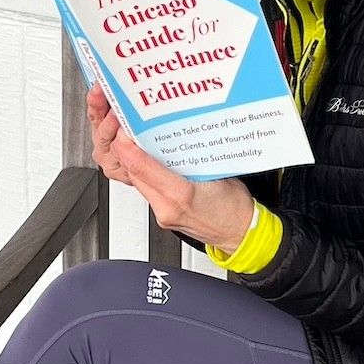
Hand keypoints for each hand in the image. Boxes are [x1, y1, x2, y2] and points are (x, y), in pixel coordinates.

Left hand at [84, 88, 254, 251]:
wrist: (240, 233)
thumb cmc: (235, 209)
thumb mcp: (219, 173)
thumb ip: (193, 157)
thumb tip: (175, 136)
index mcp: (181, 194)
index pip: (141, 167)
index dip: (127, 146)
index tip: (124, 130)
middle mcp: (167, 207)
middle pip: (134, 174)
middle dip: (127, 150)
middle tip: (129, 129)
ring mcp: (163, 214)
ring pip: (137, 183)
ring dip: (135, 163)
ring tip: (139, 143)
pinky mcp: (163, 217)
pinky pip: (146, 191)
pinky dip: (145, 176)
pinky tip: (152, 164)